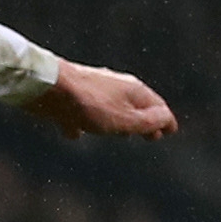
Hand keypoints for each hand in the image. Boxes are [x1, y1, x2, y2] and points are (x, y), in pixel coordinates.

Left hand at [27, 62, 175, 140]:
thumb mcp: (126, 119)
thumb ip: (148, 121)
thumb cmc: (89, 105)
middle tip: (151, 135)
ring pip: (110, 108)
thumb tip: (167, 119)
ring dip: (118, 122)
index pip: (157, 106)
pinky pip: (80, 113)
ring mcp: (92, 89)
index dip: (165, 120)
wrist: (49, 88)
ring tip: (121, 134)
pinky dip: (83, 122)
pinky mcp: (70, 97)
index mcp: (133, 90)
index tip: (171, 130)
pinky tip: (74, 133)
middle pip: (135, 105)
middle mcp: (115, 86)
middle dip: (144, 121)